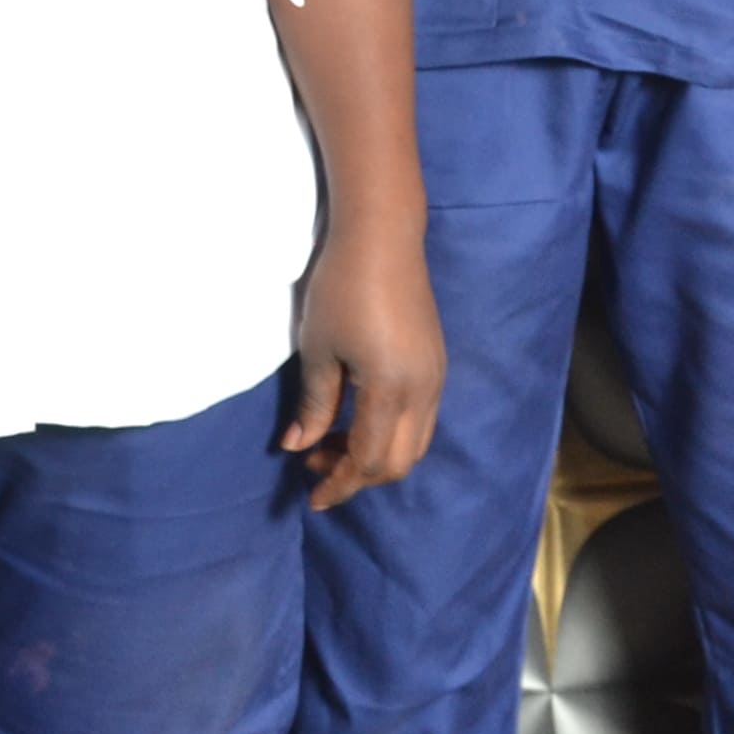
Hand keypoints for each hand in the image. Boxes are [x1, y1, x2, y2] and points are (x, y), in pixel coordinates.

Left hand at [278, 223, 443, 508]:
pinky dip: (391, 434)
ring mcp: (436, 375)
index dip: (340, 485)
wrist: (383, 236)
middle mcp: (424, 389)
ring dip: (376, 455)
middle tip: (314, 465)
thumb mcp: (319, 350)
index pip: (369, 461)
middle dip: (358, 476)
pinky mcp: (436, 361)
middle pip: (400, 461)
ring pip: (415, 442)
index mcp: (392, 389)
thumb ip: (313, 406)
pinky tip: (358, 418)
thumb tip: (298, 447)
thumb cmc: (342, 288)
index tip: (310, 498)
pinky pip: (421, 418)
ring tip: (331, 442)